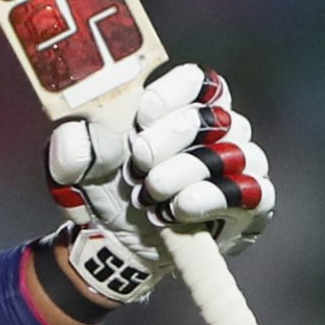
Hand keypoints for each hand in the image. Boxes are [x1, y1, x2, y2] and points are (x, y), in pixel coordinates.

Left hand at [47, 63, 274, 306]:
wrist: (119, 244)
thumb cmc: (105, 191)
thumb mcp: (74, 170)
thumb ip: (71, 147)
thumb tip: (81, 135)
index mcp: (179, 106)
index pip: (196, 80)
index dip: (172, 95)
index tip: (143, 117)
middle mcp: (219, 129)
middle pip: (212, 117)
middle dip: (169, 141)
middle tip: (138, 165)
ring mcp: (241, 164)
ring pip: (232, 154)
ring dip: (185, 173)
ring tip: (151, 193)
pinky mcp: (254, 203)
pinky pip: (252, 193)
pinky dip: (212, 199)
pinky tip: (179, 208)